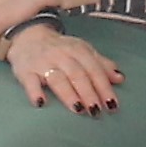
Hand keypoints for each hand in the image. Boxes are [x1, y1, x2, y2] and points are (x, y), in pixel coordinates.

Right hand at [5, 25, 121, 114]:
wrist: (27, 36)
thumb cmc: (60, 48)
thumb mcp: (81, 51)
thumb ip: (101, 64)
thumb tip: (120, 78)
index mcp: (78, 50)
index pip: (94, 69)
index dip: (104, 87)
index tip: (112, 104)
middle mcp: (61, 55)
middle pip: (77, 74)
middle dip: (88, 93)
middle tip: (97, 110)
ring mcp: (43, 63)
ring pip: (57, 78)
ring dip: (68, 94)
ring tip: (78, 109)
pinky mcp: (25, 71)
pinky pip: (30, 81)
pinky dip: (35, 91)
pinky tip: (41, 102)